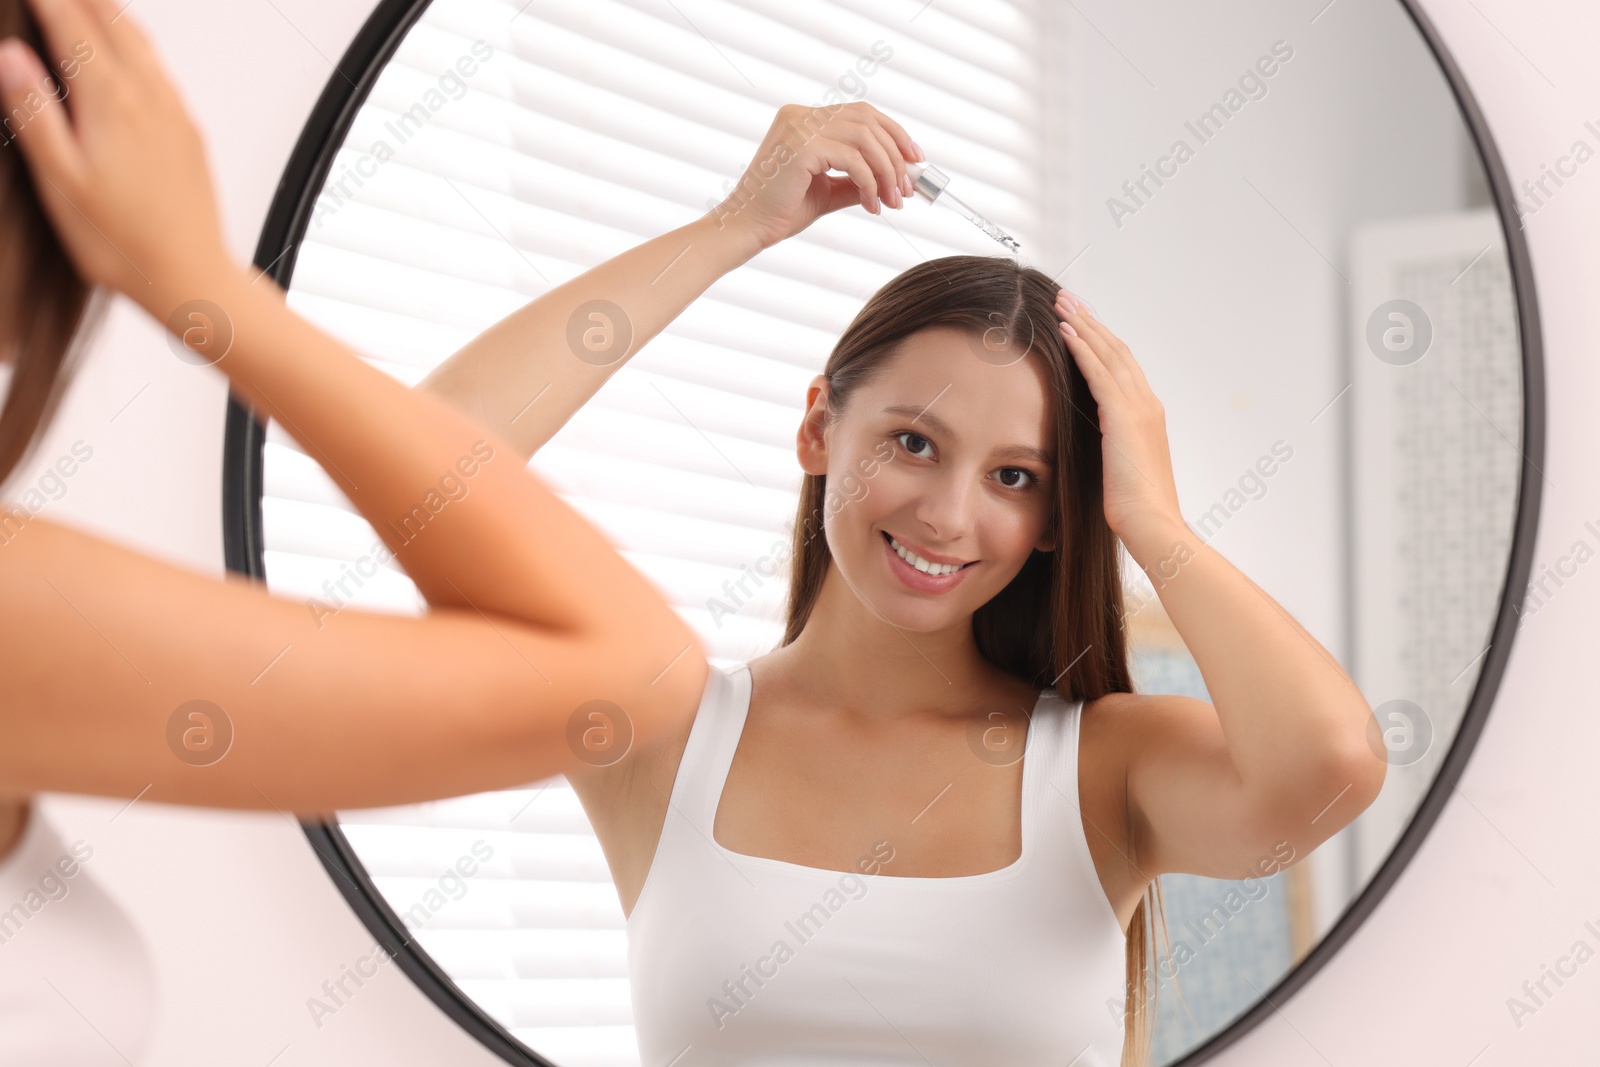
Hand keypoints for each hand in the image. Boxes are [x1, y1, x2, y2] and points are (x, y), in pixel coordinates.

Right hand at [0, 0, 233, 312]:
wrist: (193, 276)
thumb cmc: (126, 243)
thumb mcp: (61, 181)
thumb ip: (34, 113)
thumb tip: (11, 56)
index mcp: (111, 101)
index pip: (69, 22)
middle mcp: (150, 98)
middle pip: (109, 19)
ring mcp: (174, 113)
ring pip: (140, 40)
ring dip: (106, 10)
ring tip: (82, 1)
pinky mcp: (189, 132)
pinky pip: (160, 69)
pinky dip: (134, 43)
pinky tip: (127, 52)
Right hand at [707, 101, 923, 253]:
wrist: (748, 228)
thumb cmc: (781, 211)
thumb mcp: (829, 191)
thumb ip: (857, 179)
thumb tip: (896, 180)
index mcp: (804, 118)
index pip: (861, 113)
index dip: (893, 133)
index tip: (915, 159)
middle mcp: (800, 114)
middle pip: (868, 121)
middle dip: (896, 154)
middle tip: (907, 188)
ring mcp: (799, 126)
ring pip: (865, 138)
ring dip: (886, 171)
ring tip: (892, 201)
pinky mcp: (801, 145)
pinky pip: (853, 160)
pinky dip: (870, 183)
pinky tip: (871, 206)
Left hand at [1054, 291, 1183, 544]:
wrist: (1152, 524)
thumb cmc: (1135, 509)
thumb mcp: (1120, 469)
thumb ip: (1110, 447)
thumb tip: (1095, 443)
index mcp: (1147, 415)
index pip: (1122, 366)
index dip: (1101, 341)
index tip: (1080, 322)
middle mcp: (1146, 404)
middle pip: (1116, 350)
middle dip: (1091, 322)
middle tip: (1069, 299)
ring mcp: (1138, 408)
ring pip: (1108, 354)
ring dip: (1084, 325)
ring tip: (1062, 304)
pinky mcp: (1123, 417)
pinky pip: (1098, 373)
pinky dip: (1081, 348)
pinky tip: (1065, 331)